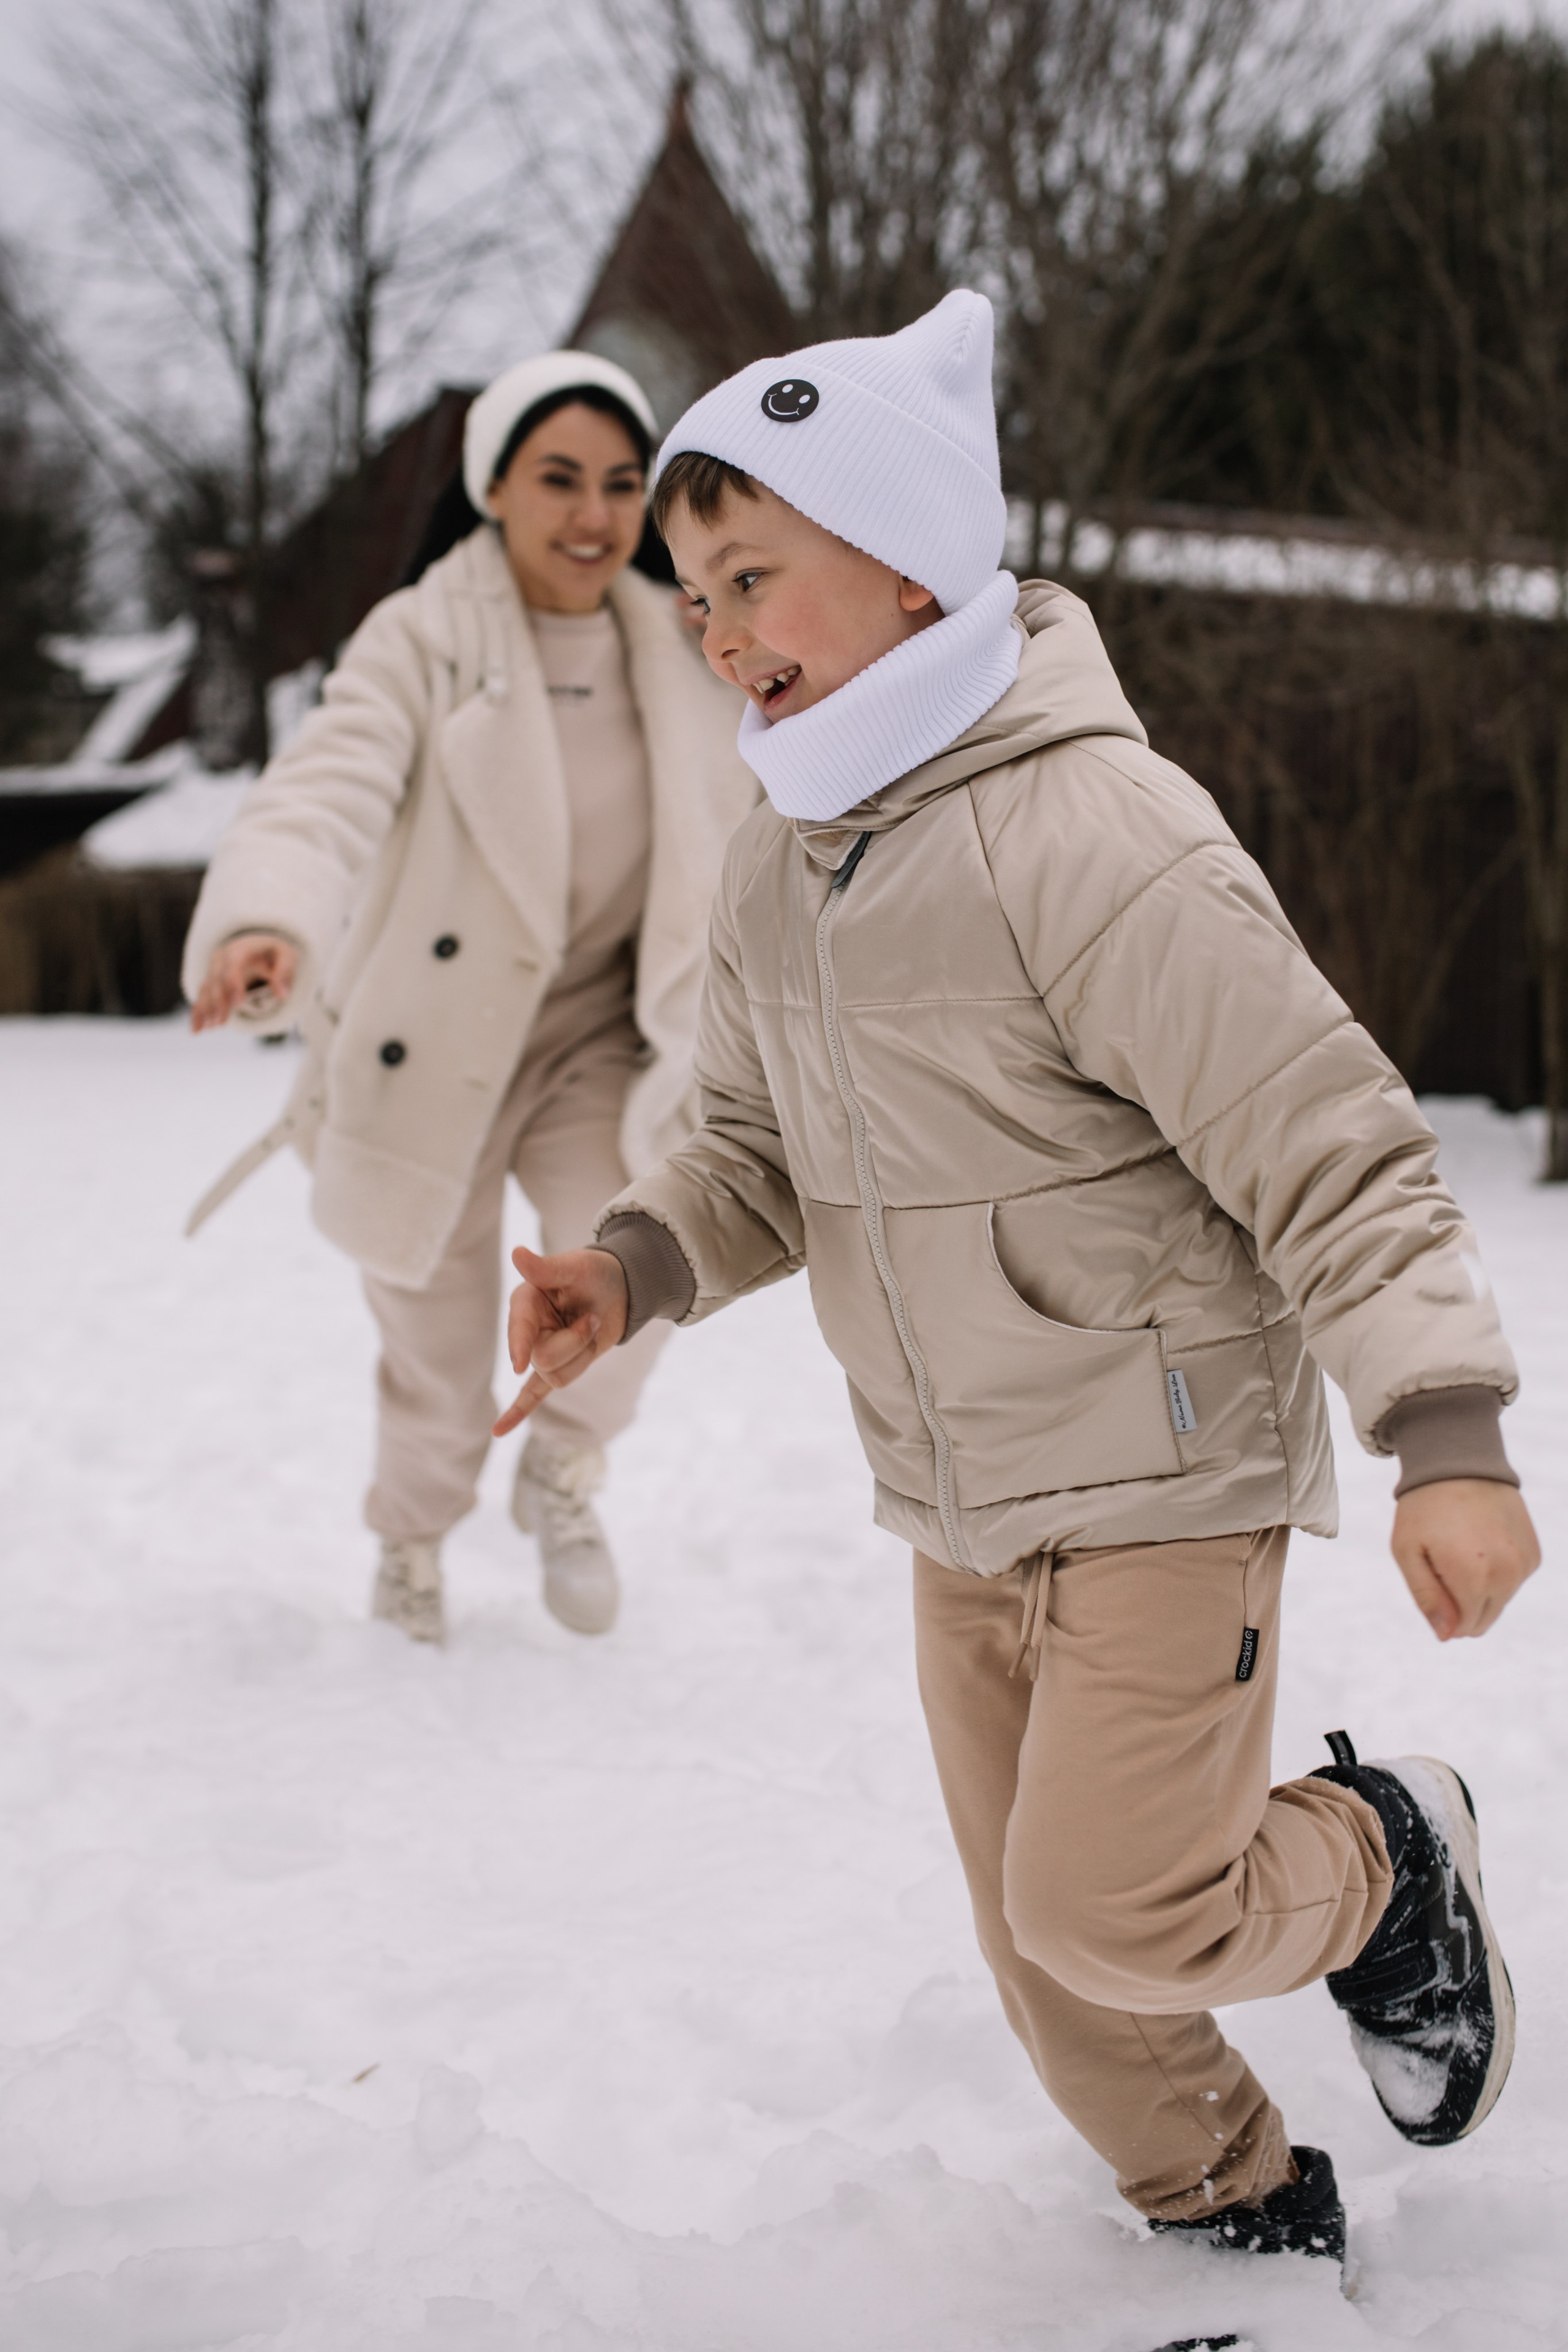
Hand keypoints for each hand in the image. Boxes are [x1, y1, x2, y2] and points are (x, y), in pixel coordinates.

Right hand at [191, 932, 297, 1030]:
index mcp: (241, 950)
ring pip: (206, 990)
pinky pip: (201, 998)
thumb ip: (285, 973)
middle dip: (217, 1001)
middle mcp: (222, 958)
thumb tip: (282, 995)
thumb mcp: (286, 957)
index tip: (238, 1004)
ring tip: (209, 1028)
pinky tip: (197, 1030)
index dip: (232, 982)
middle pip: (216, 979)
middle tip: (221, 1022)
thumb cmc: (274, 954)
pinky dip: (198, 1013)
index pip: (232, 963)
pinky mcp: (211, 983)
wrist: (259, 947)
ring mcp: (214, 971)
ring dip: (206, 1010)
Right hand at [492, 1245, 628, 1435]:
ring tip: (591, 1328)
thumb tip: (517, 1253)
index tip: (520, 1362)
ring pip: (555, 1377)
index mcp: (525, 1302)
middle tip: (592, 1318)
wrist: (620, 1288)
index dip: (521, 1344)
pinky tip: (498, 1430)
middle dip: (576, 1342)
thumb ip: (545, 1267)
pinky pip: (534, 1394)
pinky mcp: (557, 1366)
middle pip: (542, 1359)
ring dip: (582, 1356)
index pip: (519, 1328)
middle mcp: (529, 1329)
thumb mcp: (575, 1266)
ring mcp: (542, 1350)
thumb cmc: (595, 1272)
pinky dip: (518, 1412)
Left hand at [1391, 1478, 1540, 1639]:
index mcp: (1473, 1577)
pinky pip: (1513, 1581)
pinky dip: (1496, 1571)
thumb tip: (1447, 1635)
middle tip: (1444, 1562)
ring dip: (1478, 1587)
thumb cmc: (1424, 1508)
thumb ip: (1427, 1598)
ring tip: (1462, 1548)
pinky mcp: (1534, 1554)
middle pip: (1483, 1620)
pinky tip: (1480, 1542)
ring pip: (1499, 1602)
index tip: (1432, 1577)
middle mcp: (1507, 1574)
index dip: (1442, 1612)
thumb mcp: (1408, 1552)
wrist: (1459, 1461)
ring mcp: (1525, 1564)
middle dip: (1460, 1603)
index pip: (1463, 1627)